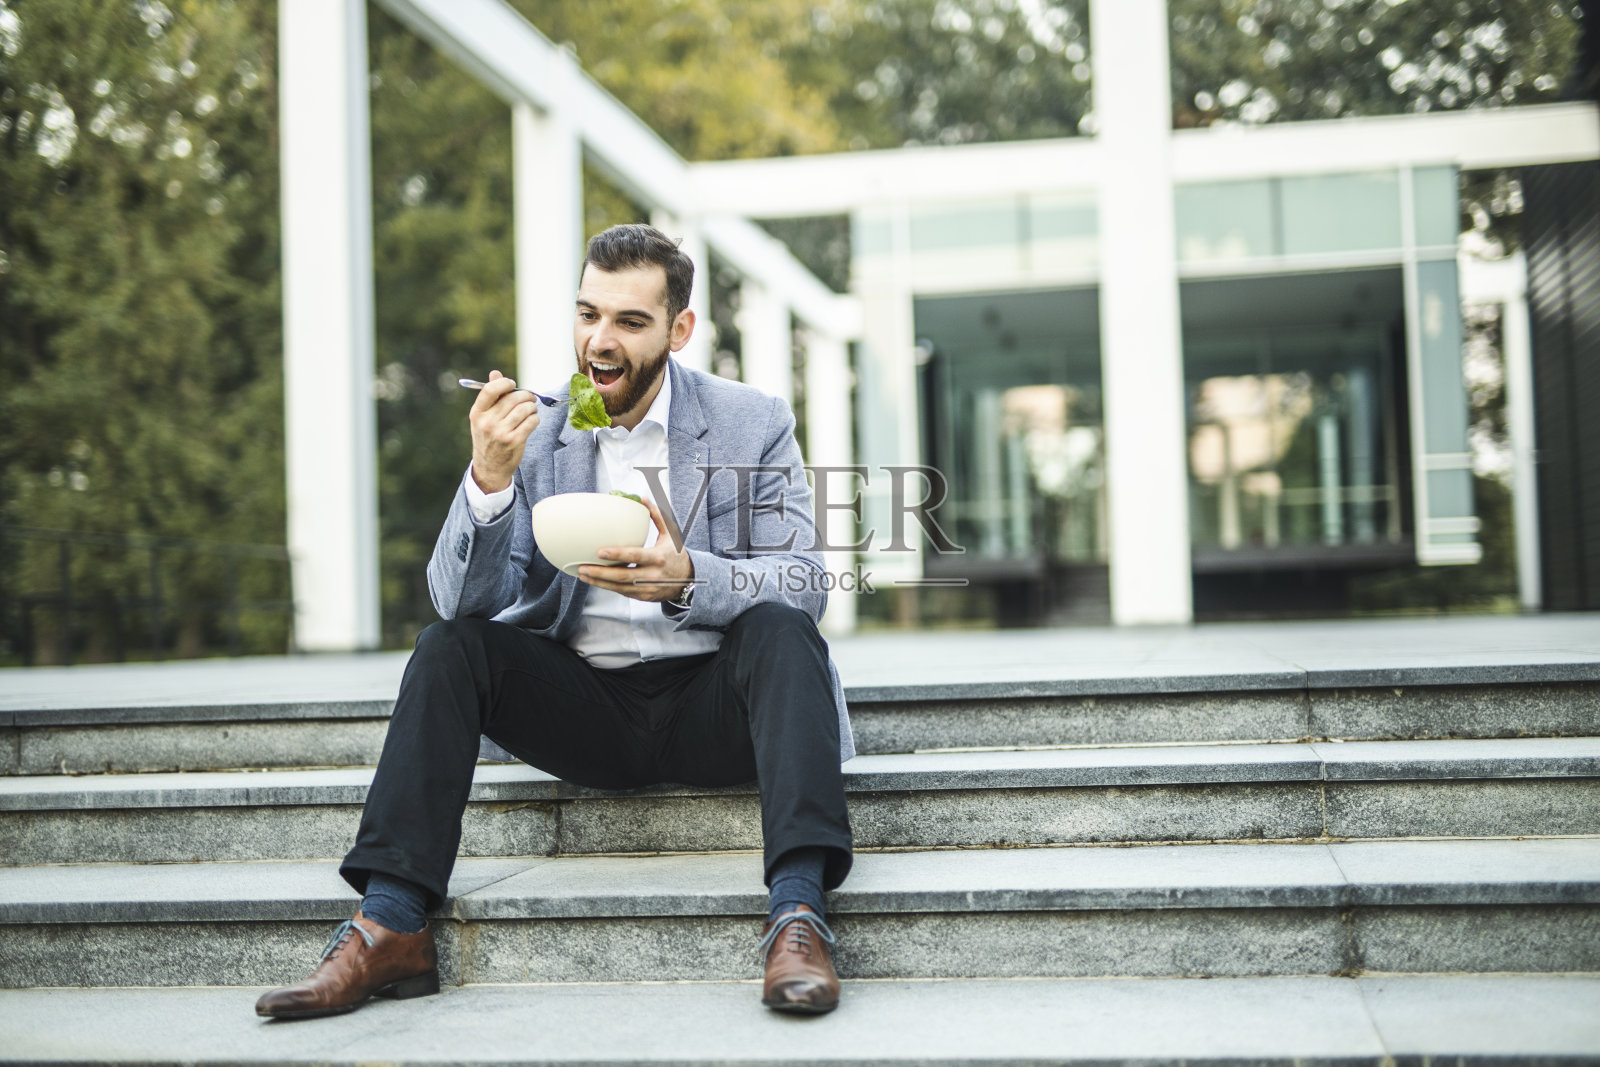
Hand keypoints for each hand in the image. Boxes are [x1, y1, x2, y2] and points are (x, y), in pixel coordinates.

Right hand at [469, 370, 540, 492]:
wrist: (490, 467)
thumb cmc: (488, 438)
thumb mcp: (483, 418)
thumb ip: (491, 396)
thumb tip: (496, 373)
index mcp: (477, 413)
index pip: (490, 390)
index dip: (504, 383)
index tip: (512, 384)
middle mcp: (487, 422)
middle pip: (513, 398)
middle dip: (526, 395)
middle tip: (530, 398)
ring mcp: (501, 432)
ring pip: (525, 409)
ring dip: (532, 407)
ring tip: (531, 410)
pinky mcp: (514, 441)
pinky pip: (532, 421)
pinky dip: (535, 418)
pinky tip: (532, 420)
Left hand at [577, 497, 694, 602]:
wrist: (689, 581)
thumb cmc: (677, 555)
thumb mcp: (671, 535)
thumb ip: (657, 516)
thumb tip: (643, 499)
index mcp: (659, 558)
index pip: (635, 556)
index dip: (617, 555)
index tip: (600, 551)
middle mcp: (653, 575)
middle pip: (622, 576)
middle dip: (600, 573)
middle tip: (583, 567)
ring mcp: (647, 588)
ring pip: (619, 588)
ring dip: (599, 582)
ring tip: (583, 574)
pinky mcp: (643, 597)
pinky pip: (622, 592)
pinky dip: (608, 587)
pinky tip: (595, 580)